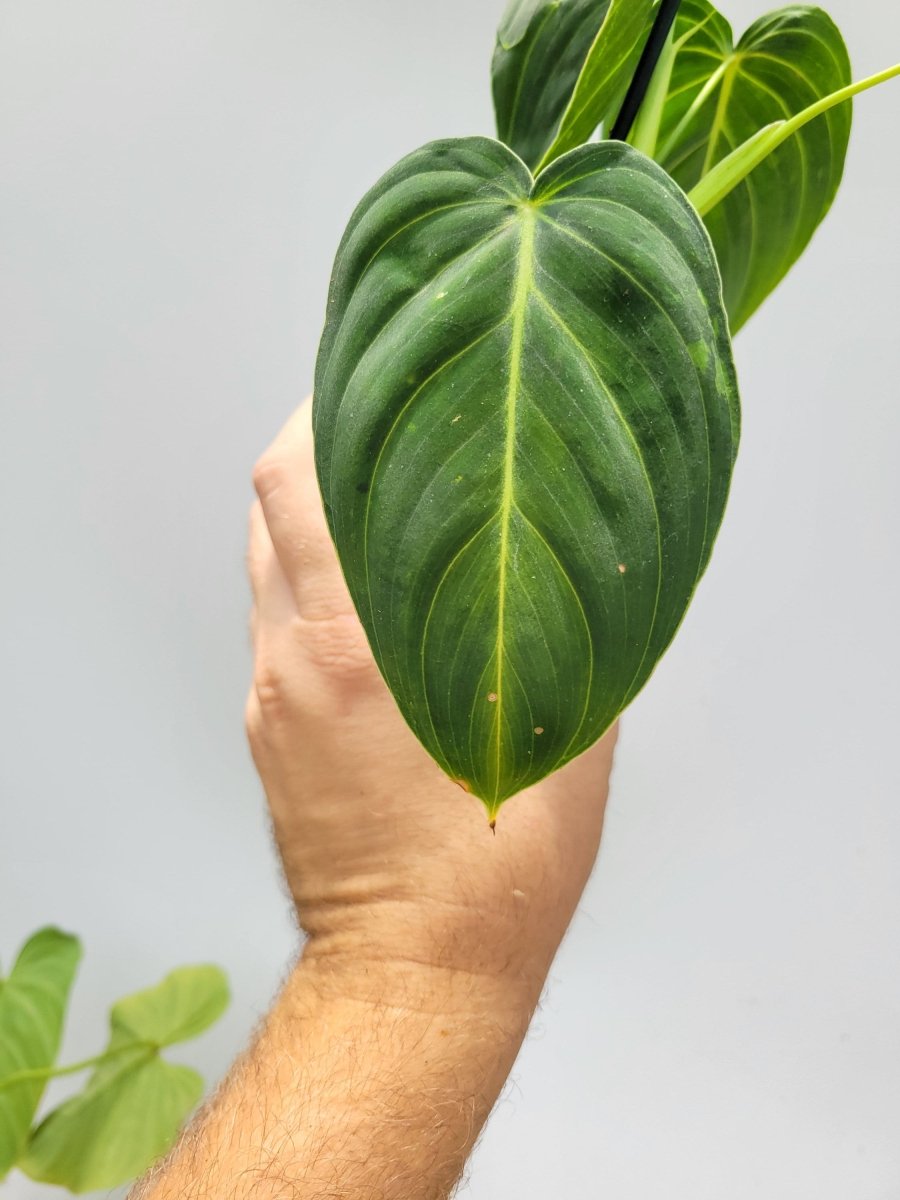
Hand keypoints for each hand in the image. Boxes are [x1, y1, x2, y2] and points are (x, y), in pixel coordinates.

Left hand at [246, 399, 617, 1008]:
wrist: (416, 967)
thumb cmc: (498, 868)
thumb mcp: (570, 737)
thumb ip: (567, 633)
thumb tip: (577, 565)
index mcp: (365, 645)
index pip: (300, 484)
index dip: (322, 414)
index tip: (369, 380)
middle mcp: (297, 656)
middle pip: (265, 507)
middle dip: (312, 450)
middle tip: (379, 430)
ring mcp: (269, 693)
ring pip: (264, 561)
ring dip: (307, 519)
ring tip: (377, 509)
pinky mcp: (263, 726)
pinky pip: (271, 621)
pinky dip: (304, 582)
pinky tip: (365, 597)